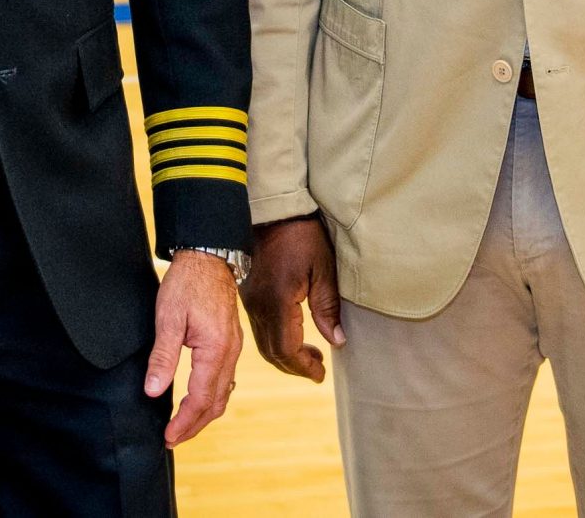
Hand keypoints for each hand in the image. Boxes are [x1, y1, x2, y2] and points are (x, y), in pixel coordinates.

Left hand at [145, 251, 243, 445]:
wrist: (208, 256)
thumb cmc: (187, 283)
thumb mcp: (168, 318)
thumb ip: (163, 357)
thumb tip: (153, 390)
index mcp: (215, 350)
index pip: (200, 399)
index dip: (184, 422)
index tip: (168, 437)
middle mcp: (230, 353)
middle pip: (216, 403)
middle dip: (194, 425)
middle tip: (172, 438)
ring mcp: (233, 348)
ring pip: (223, 394)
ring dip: (203, 414)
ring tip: (182, 425)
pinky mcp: (231, 342)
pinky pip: (226, 379)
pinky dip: (212, 397)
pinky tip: (198, 399)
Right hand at [240, 214, 344, 382]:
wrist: (273, 210)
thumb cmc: (301, 235)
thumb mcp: (323, 268)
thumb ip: (328, 307)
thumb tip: (337, 341)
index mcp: (277, 302)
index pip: (286, 349)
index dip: (303, 366)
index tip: (321, 375)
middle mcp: (257, 306)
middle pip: (272, 352)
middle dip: (295, 366)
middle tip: (318, 370)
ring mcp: (249, 300)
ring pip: (264, 342)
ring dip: (285, 354)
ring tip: (311, 355)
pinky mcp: (247, 294)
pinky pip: (259, 328)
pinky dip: (276, 339)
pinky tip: (293, 334)